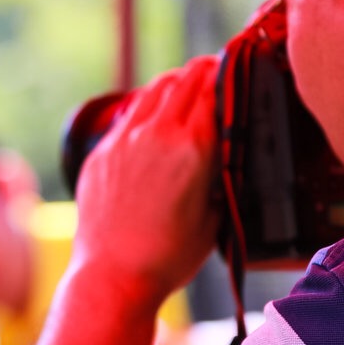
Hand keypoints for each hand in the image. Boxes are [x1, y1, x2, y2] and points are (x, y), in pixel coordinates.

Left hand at [71, 55, 219, 305]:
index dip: (231, 75)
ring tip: (189, 84)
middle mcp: (157, 134)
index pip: (216, 90)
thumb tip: (228, 151)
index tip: (241, 69)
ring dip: (176, 82)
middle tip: (218, 68)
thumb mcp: (215, 217)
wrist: (113, 276)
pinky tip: (156, 115)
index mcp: (194, 149)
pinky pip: (130, 115)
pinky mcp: (102, 152)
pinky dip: (149, 106)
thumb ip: (222, 175)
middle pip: (186, 79)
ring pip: (155, 89)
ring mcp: (124, 140)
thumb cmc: (169, 257)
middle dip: (206, 70)